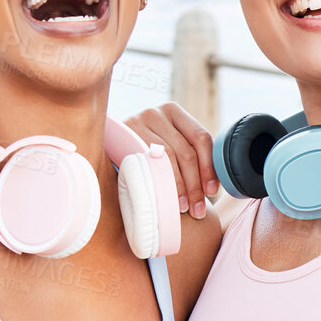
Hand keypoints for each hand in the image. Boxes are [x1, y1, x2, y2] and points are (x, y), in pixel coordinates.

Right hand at [125, 102, 219, 219]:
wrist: (107, 146)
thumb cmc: (145, 152)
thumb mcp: (167, 143)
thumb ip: (187, 154)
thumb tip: (213, 186)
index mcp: (174, 111)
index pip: (201, 138)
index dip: (209, 167)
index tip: (212, 192)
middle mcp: (156, 112)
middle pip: (186, 151)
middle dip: (195, 184)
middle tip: (198, 209)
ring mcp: (138, 122)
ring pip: (169, 157)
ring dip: (180, 187)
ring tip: (184, 208)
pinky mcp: (123, 138)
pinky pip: (148, 162)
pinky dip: (161, 182)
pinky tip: (166, 198)